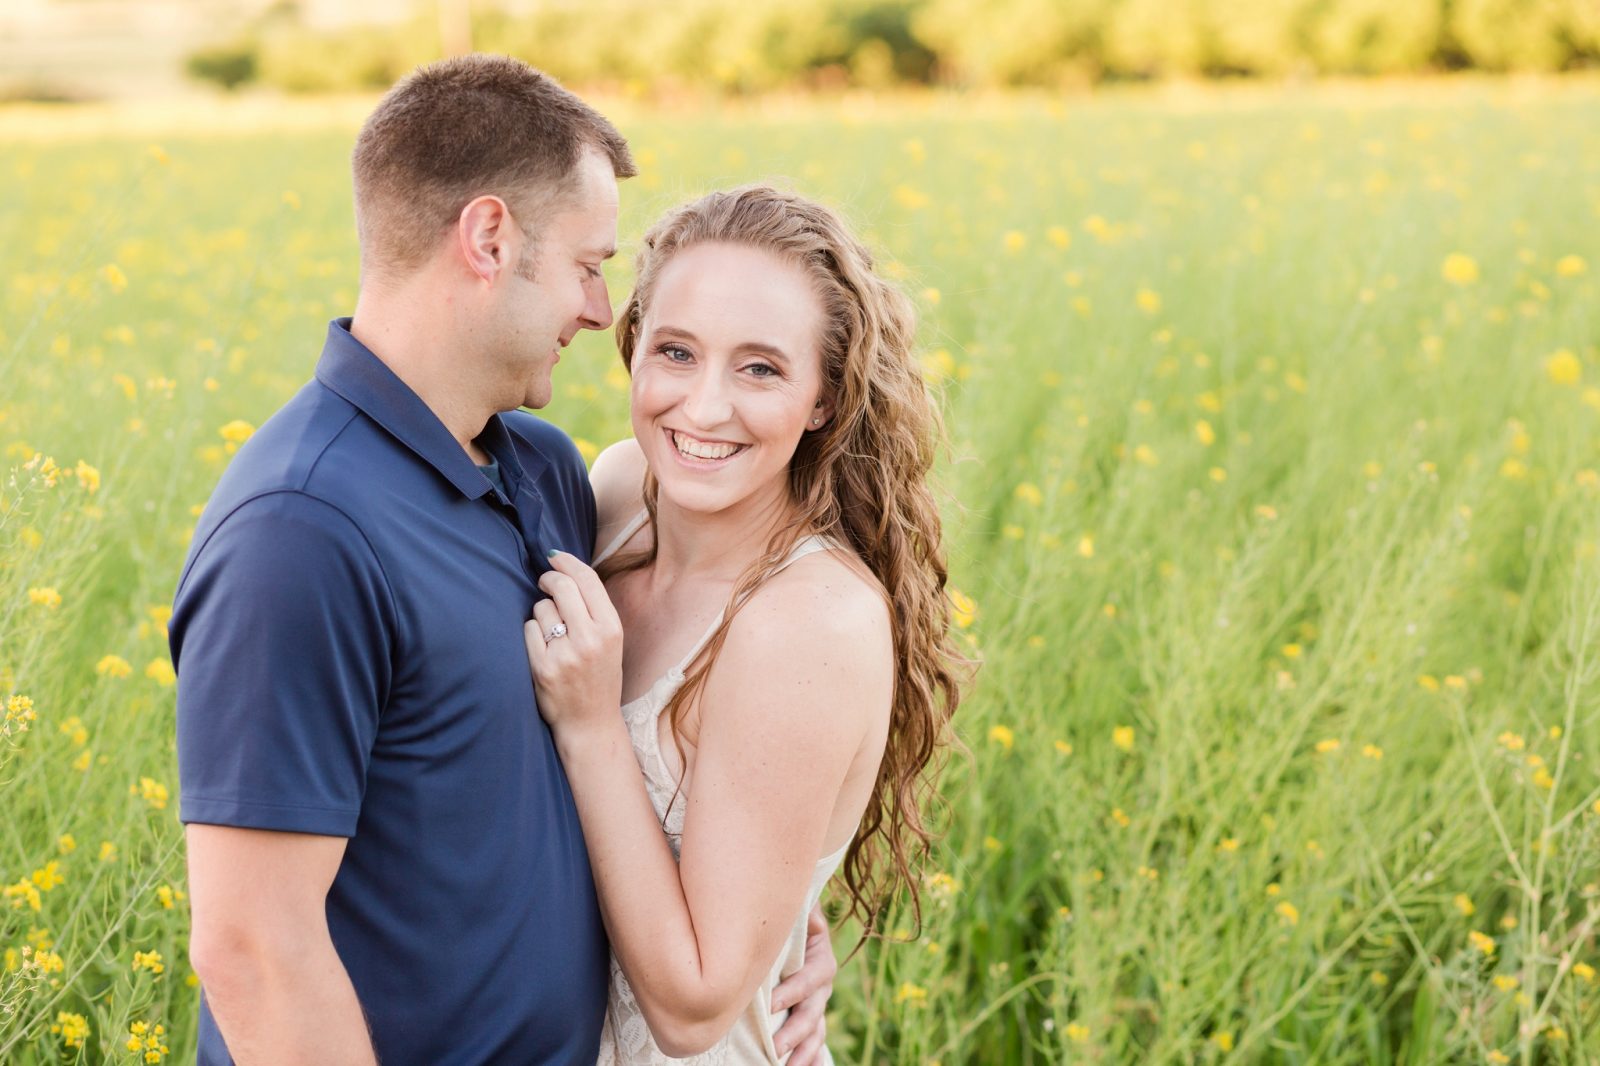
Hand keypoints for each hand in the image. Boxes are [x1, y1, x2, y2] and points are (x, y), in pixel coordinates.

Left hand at [524, 551, 623, 736]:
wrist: (590, 723)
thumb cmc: (600, 677)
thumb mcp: (611, 641)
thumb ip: (594, 609)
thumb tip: (566, 569)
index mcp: (612, 629)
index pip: (587, 580)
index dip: (567, 562)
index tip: (554, 556)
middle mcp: (591, 639)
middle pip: (562, 587)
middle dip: (548, 579)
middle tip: (544, 582)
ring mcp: (566, 654)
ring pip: (541, 609)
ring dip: (541, 614)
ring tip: (553, 635)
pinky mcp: (543, 668)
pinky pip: (528, 630)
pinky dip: (531, 634)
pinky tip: (542, 649)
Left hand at [770, 903, 836, 1063]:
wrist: (786, 919)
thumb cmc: (785, 914)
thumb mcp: (796, 909)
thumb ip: (802, 912)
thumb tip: (803, 916)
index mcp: (819, 955)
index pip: (813, 976)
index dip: (794, 990)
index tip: (771, 1004)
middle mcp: (822, 982)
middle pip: (814, 1010)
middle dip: (795, 1031)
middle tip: (774, 1047)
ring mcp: (816, 1001)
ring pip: (815, 1030)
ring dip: (804, 1052)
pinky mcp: (808, 1014)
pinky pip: (814, 1039)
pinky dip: (813, 1056)